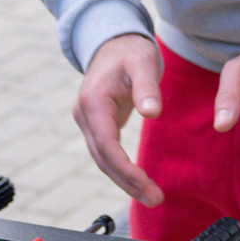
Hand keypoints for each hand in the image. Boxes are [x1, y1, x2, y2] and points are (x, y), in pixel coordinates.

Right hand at [74, 33, 164, 204]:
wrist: (114, 41)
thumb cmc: (130, 50)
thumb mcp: (142, 62)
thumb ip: (147, 87)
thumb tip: (152, 112)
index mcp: (93, 102)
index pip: (106, 144)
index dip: (124, 168)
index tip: (145, 184)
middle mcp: (85, 114)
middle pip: (103, 158)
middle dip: (127, 182)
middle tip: (154, 199)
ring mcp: (88, 120)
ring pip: (103, 159)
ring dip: (125, 180)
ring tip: (151, 196)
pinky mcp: (96, 124)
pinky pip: (106, 152)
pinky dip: (121, 169)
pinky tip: (139, 181)